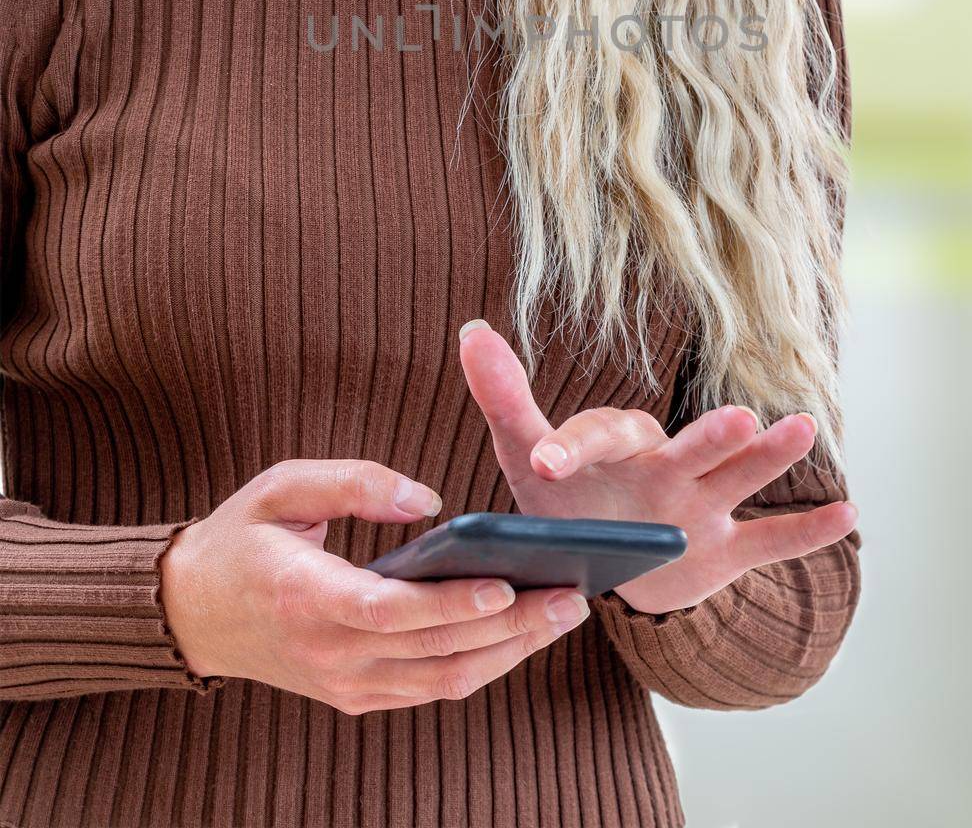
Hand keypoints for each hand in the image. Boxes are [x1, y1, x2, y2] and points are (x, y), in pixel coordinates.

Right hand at [158, 458, 591, 713]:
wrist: (191, 612)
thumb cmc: (242, 537)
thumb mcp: (281, 487)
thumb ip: (354, 482)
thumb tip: (428, 500)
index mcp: (305, 598)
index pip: (390, 611)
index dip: (451, 603)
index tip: (506, 584)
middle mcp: (328, 654)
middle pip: (434, 650)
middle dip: (511, 626)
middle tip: (573, 593)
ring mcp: (344, 685)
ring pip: (442, 680)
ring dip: (511, 652)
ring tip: (566, 611)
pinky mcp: (355, 697)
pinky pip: (430, 689)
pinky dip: (482, 665)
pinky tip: (524, 632)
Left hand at [458, 320, 857, 615]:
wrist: (605, 558)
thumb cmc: (564, 498)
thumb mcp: (526, 456)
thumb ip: (504, 399)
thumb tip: (470, 329)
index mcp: (616, 446)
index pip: (598, 438)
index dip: (571, 447)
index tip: (542, 461)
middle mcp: (667, 467)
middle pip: (691, 448)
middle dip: (712, 436)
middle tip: (740, 418)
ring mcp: (701, 507)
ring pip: (738, 480)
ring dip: (769, 460)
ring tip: (802, 429)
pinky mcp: (724, 551)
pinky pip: (769, 542)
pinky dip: (807, 533)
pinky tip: (850, 513)